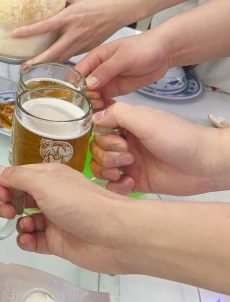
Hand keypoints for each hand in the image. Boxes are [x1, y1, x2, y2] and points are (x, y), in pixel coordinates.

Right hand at [0, 163, 128, 273]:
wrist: (114, 236)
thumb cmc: (82, 204)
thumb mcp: (44, 183)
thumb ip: (17, 177)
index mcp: (49, 177)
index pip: (18, 177)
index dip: (6, 184)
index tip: (2, 193)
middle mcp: (51, 196)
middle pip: (18, 199)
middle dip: (7, 204)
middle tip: (8, 210)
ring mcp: (54, 220)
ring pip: (23, 221)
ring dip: (18, 224)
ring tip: (27, 227)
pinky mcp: (57, 242)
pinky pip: (33, 241)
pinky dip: (27, 241)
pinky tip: (30, 240)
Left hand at [11, 0, 123, 64]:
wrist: (125, 6)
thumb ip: (62, 2)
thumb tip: (49, 4)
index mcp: (70, 17)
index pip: (44, 26)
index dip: (28, 31)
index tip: (14, 34)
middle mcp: (76, 32)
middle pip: (53, 52)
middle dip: (37, 61)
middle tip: (23, 67)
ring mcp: (84, 42)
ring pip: (63, 57)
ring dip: (49, 64)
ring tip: (34, 68)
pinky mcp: (91, 47)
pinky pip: (74, 55)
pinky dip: (63, 60)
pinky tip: (55, 62)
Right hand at [76, 32, 170, 101]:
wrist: (164, 53)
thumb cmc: (143, 48)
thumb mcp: (123, 57)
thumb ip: (105, 70)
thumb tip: (88, 84)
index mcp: (94, 58)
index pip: (78, 73)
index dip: (76, 85)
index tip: (81, 96)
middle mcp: (97, 71)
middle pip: (83, 87)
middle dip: (85, 96)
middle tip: (95, 102)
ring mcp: (106, 81)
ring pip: (92, 95)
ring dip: (93, 103)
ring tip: (101, 107)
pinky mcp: (114, 89)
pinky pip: (103, 99)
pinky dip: (102, 105)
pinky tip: (106, 109)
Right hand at [90, 103, 224, 194]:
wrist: (207, 165)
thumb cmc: (179, 138)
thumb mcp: (147, 120)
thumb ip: (119, 114)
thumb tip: (94, 117)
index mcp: (128, 126)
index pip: (99, 130)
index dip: (102, 138)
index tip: (118, 141)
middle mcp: (126, 143)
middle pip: (97, 150)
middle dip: (107, 155)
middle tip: (129, 157)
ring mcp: (130, 163)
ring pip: (101, 168)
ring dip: (107, 171)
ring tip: (124, 172)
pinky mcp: (136, 182)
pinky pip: (113, 186)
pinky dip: (115, 186)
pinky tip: (130, 184)